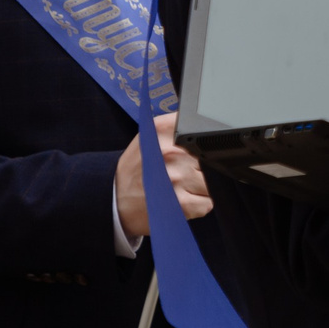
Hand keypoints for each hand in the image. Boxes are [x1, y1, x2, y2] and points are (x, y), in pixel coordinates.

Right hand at [115, 113, 210, 238]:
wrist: (116, 199)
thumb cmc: (137, 168)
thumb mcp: (150, 136)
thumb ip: (178, 128)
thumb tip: (211, 123)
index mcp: (163, 131)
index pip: (203, 130)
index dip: (205, 142)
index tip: (197, 149)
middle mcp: (170, 152)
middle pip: (210, 158)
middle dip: (201, 166)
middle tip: (181, 171)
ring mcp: (177, 179)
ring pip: (212, 180)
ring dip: (202, 186)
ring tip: (181, 186)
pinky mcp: (182, 203)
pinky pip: (208, 202)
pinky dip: (199, 204)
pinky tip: (181, 199)